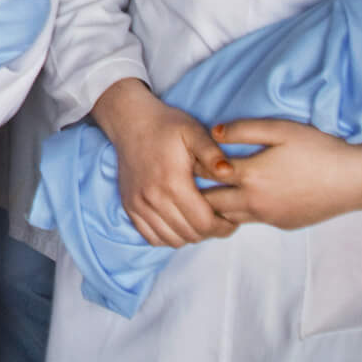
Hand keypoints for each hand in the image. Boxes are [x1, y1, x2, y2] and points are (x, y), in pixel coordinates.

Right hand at [94, 78, 235, 248]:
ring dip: (190, 236)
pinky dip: (169, 237)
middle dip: (210, 232)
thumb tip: (228, 172)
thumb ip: (212, 153)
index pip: (204, 223)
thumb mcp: (194, 132)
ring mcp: (138, 204)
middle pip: (190, 234)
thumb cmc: (167, 126)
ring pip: (172, 240)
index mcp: (172, 182)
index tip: (232, 221)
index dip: (223, 227)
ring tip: (201, 222)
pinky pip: (152, 237)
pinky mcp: (129, 207)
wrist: (131, 122)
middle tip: (220, 221)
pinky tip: (180, 223)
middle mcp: (153, 198)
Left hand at [202, 119, 361, 231]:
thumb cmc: (318, 150)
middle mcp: (254, 202)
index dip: (193, 166)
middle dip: (196, 193)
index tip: (184, 157)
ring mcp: (268, 217)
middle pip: (211, 203)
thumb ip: (244, 130)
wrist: (354, 181)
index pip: (207, 175)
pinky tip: (241, 199)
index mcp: (250, 176)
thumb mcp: (280, 130)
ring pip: (228, 217)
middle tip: (188, 180)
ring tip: (209, 192)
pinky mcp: (282, 225)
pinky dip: (238, 213)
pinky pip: (250, 221)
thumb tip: (213, 131)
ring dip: (216, 207)